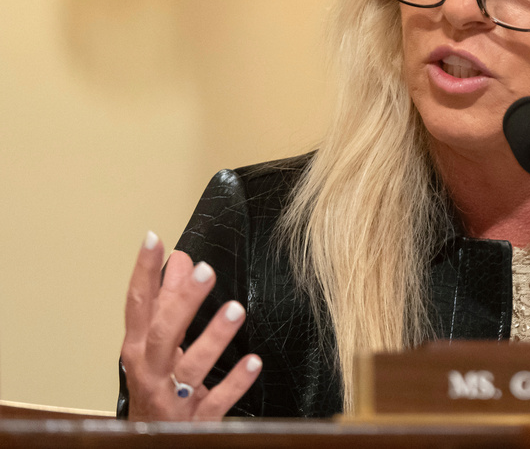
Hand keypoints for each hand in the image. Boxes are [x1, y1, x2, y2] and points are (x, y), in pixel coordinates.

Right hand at [120, 233, 261, 419]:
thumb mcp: (155, 345)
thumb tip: (181, 260)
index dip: (143, 272)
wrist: (151, 444)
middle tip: (206, 271)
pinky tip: (252, 362)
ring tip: (235, 310)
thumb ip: (167, 302)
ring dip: (213, 338)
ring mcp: (173, 398)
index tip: (154, 240)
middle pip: (163, 333)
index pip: (138, 304)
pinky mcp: (196, 421)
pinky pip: (217, 401)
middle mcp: (151, 372)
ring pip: (191, 367)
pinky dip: (234, 382)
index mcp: (138, 348)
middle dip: (183, 302)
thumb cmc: (156, 386)